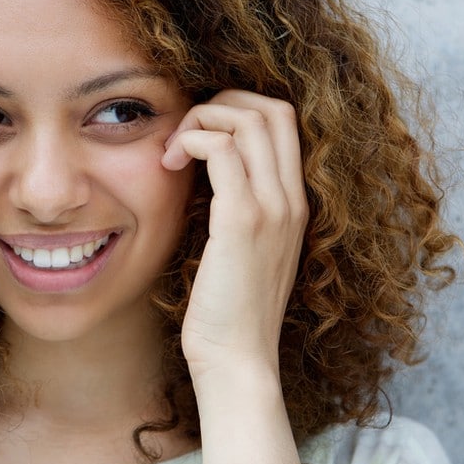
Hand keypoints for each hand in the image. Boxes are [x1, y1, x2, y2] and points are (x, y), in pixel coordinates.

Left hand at [161, 90, 307, 378]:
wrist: (238, 360)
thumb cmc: (230, 310)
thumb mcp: (242, 249)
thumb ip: (236, 207)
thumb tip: (201, 169)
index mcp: (295, 203)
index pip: (284, 121)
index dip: (239, 109)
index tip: (200, 135)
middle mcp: (292, 199)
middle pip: (273, 108)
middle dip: (222, 103)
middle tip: (185, 132)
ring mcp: (273, 208)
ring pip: (247, 120)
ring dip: (201, 120)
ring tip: (172, 152)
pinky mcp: (242, 221)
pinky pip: (220, 150)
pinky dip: (190, 141)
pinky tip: (168, 165)